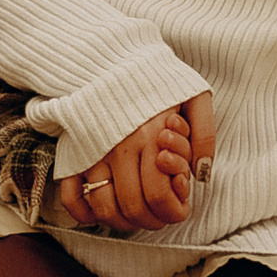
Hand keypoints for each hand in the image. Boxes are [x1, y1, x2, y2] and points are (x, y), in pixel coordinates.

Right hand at [54, 92, 216, 235]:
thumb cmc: (157, 79)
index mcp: (151, 136)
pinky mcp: (76, 152)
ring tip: (138, 214)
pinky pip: (71, 194)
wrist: (114, 55)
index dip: (174, 211)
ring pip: (104, 207)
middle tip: (162, 213)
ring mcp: (94, 152)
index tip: (181, 205)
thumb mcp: (195, 96)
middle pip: (133, 207)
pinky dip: (83, 213)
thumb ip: (205, 135)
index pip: (160, 196)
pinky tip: (102, 213)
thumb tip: (201, 175)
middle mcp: (120, 148)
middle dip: (153, 220)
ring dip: (124, 222)